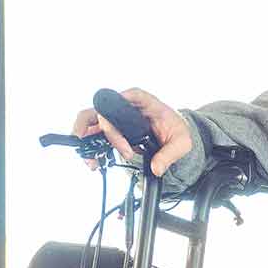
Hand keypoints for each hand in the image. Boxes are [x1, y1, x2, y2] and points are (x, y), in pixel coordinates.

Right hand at [71, 88, 194, 175]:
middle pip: (100, 109)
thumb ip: (170, 154)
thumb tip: (156, 168)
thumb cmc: (177, 130)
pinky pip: (96, 134)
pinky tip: (95, 162)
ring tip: (91, 161)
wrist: (175, 134)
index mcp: (143, 100)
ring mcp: (117, 117)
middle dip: (89, 128)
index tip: (124, 145)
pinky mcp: (113, 129)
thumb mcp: (182, 141)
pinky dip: (91, 148)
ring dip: (86, 140)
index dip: (117, 116)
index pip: (125, 99)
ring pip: (91, 120)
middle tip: (88, 147)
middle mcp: (126, 105)